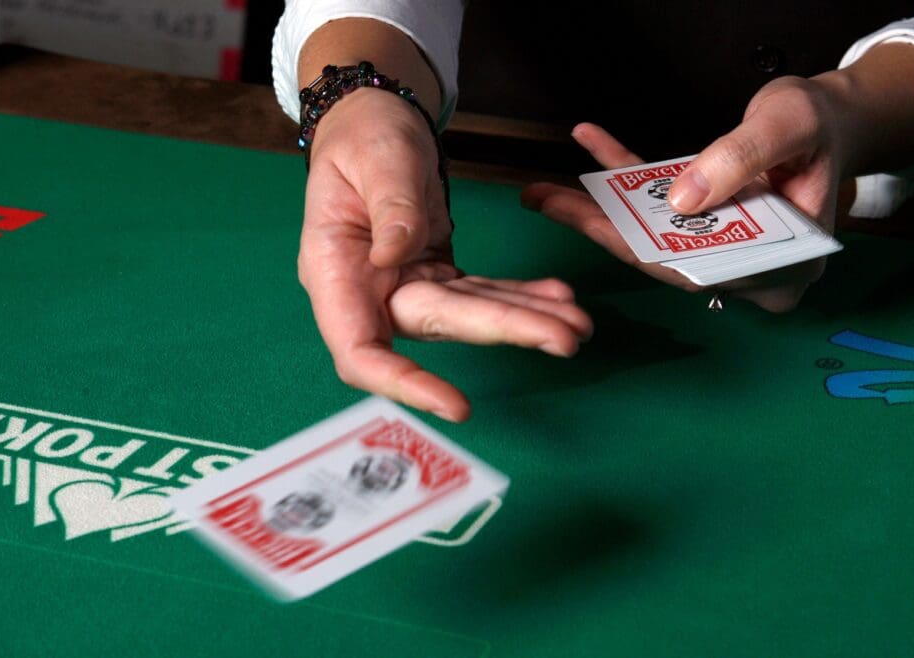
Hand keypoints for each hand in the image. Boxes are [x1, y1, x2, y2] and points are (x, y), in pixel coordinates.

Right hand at [300, 89, 592, 421]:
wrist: (375, 122)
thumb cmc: (362, 136)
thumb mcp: (375, 158)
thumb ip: (389, 206)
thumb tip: (395, 256)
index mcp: (335, 273)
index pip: (360, 350)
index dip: (403, 384)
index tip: (456, 404)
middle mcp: (369, 293)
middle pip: (437, 328)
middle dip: (502, 331)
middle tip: (565, 337)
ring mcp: (406, 288)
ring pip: (469, 316)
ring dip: (524, 319)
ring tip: (577, 323)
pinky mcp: (437, 277)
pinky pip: (483, 293)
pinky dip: (521, 296)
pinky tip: (558, 297)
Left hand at [523, 75, 848, 311]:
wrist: (835, 118)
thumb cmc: (823, 127)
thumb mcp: (788, 128)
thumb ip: (739, 161)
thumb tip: (683, 199)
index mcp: (780, 267)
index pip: (698, 268)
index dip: (641, 251)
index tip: (591, 227)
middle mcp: (746, 268)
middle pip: (664, 255)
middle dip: (602, 230)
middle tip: (545, 201)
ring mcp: (725, 250)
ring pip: (654, 234)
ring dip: (601, 209)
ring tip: (545, 190)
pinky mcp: (708, 224)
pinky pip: (659, 206)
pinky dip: (626, 178)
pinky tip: (592, 145)